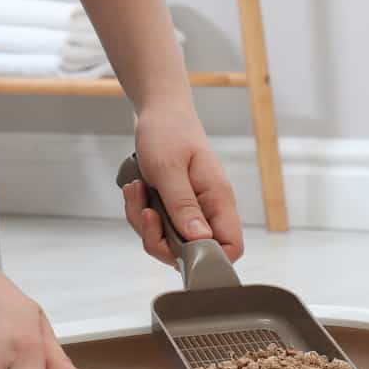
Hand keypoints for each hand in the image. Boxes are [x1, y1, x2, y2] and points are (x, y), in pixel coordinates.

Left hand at [121, 101, 243, 264]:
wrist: (159, 110)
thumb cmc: (168, 131)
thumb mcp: (169, 169)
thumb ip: (184, 206)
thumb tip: (200, 240)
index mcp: (218, 199)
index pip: (231, 246)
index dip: (209, 258)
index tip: (178, 249)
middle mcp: (208, 209)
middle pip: (193, 251)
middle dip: (160, 240)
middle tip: (147, 213)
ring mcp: (191, 209)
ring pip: (168, 241)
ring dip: (144, 223)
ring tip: (137, 191)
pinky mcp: (174, 207)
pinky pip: (156, 226)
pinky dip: (140, 212)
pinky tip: (136, 189)